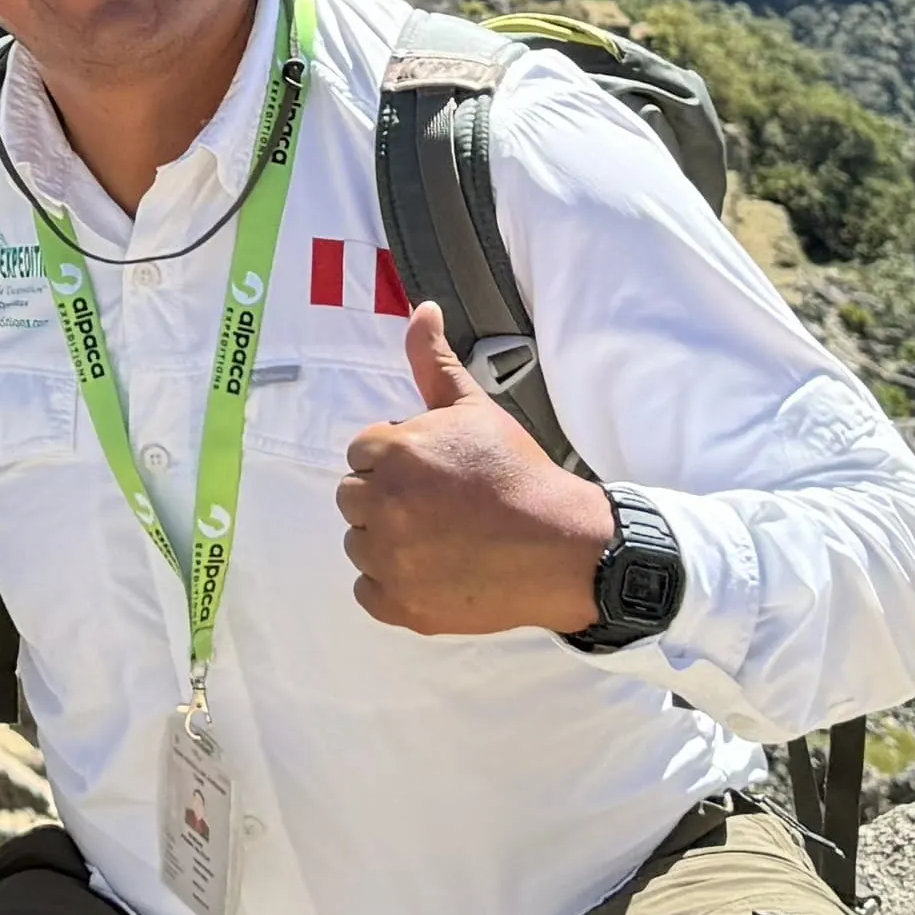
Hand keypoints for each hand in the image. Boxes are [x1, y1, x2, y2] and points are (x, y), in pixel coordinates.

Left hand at [339, 305, 617, 637]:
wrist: (561, 544)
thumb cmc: (517, 472)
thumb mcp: (475, 409)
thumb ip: (434, 362)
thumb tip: (422, 308)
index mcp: (391, 452)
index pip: (362, 451)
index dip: (397, 459)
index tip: (434, 472)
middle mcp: (380, 505)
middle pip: (353, 497)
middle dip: (387, 497)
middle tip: (438, 505)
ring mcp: (389, 561)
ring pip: (359, 543)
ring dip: (387, 541)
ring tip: (439, 538)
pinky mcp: (400, 606)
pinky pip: (369, 592)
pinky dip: (393, 586)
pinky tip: (432, 571)